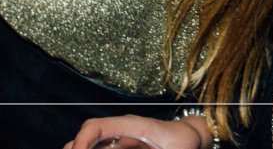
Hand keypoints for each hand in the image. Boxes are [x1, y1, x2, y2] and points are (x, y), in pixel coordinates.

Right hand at [65, 115, 207, 148]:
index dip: (81, 141)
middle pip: (85, 137)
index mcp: (129, 125)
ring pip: (90, 145)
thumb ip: (149, 145)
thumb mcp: (169, 148)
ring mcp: (119, 141)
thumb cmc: (183, 141)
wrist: (192, 139)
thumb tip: (124, 144)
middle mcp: (120, 132)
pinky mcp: (122, 148)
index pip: (94, 126)